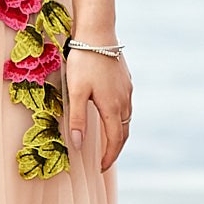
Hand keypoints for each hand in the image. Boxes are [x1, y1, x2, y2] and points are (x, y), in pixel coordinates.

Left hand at [66, 47, 132, 170]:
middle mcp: (124, 102)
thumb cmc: (84, 62)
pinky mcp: (126, 81)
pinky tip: (111, 116)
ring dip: (119, 135)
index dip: (108, 157)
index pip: (114, 141)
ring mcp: (127, 91)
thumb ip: (78, 119)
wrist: (98, 33)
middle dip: (115, 150)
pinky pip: (126, 107)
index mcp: (112, 107)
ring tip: (108, 143)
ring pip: (127, 120)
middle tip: (105, 161)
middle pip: (124, 133)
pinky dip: (121, 120)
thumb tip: (78, 145)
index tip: (101, 169)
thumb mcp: (76, 92)